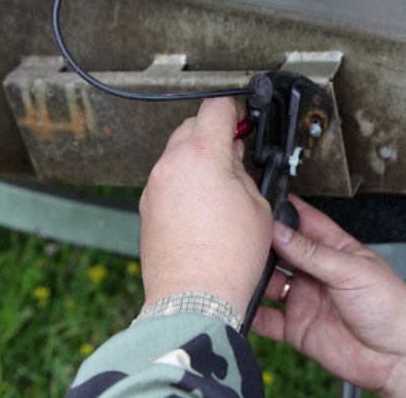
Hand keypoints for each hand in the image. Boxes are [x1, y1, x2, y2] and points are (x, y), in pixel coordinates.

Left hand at [138, 97, 271, 315]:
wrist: (195, 298)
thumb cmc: (228, 259)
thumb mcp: (258, 206)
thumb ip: (243, 173)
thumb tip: (233, 161)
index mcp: (201, 155)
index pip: (216, 108)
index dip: (234, 110)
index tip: (242, 118)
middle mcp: (171, 165)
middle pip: (191, 126)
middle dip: (214, 133)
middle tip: (235, 153)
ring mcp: (154, 187)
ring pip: (176, 155)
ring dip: (197, 159)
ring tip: (221, 187)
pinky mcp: (146, 208)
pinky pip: (167, 181)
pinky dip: (183, 182)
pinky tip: (203, 207)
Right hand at [252, 196, 405, 396]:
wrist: (398, 359)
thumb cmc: (392, 309)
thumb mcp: (352, 271)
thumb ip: (312, 252)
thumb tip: (280, 231)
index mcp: (336, 250)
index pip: (304, 222)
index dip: (283, 211)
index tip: (259, 202)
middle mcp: (317, 272)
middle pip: (281, 250)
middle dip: (262, 242)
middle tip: (243, 237)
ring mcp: (305, 299)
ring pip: (269, 282)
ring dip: (254, 275)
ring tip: (240, 268)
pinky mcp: (296, 328)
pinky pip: (267, 318)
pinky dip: (251, 312)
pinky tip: (242, 303)